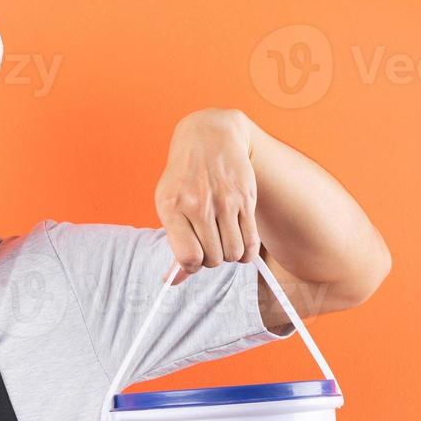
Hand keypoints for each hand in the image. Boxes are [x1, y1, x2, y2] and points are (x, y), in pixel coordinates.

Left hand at [154, 108, 260, 285]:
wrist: (209, 138)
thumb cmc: (184, 178)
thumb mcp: (169, 205)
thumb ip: (174, 244)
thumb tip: (171, 282)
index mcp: (173, 208)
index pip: (187, 257)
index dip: (191, 267)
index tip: (192, 260)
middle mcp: (199, 205)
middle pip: (212, 259)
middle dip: (211, 261)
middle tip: (209, 248)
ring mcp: (224, 201)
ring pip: (233, 253)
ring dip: (229, 257)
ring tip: (223, 244)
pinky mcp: (246, 199)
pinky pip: (251, 241)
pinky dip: (247, 253)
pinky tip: (241, 247)